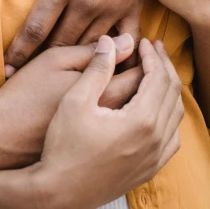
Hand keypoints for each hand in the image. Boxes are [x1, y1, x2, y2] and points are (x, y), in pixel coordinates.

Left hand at [0, 0, 144, 72]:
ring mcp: (112, 8)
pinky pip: (124, 45)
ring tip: (59, 81)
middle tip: (28, 78)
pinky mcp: (133, 9)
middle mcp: (87, 2)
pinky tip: (101, 69)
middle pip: (60, 45)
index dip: (20, 52)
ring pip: (88, 49)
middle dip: (42, 62)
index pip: (36, 29)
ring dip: (74, 64)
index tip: (7, 68)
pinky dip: (114, 59)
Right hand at [5, 36, 182, 208]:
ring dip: (168, 90)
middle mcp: (154, 141)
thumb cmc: (61, 144)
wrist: (57, 191)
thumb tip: (111, 40)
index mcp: (140, 121)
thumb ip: (96, 67)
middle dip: (164, 66)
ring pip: (175, 116)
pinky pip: (171, 139)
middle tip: (153, 49)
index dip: (152, 55)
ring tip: (155, 72)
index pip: (158, 77)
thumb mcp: (74, 98)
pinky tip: (155, 108)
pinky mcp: (147, 170)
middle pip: (172, 94)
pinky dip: (168, 116)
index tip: (143, 40)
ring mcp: (153, 159)